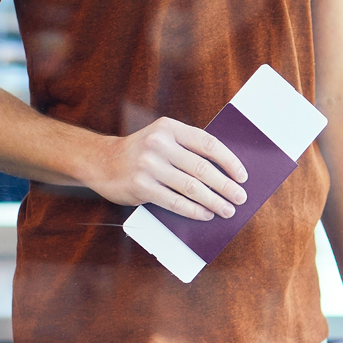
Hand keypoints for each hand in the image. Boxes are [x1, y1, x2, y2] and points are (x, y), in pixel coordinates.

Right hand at [87, 118, 247, 219]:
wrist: (100, 162)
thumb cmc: (141, 153)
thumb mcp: (162, 140)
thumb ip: (187, 149)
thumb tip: (226, 172)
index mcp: (169, 128)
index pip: (208, 143)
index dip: (229, 161)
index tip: (243, 176)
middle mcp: (159, 144)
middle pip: (202, 168)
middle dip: (225, 186)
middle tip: (240, 198)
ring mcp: (148, 165)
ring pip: (191, 188)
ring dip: (214, 201)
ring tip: (227, 210)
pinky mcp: (141, 186)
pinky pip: (175, 202)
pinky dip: (194, 210)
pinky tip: (205, 214)